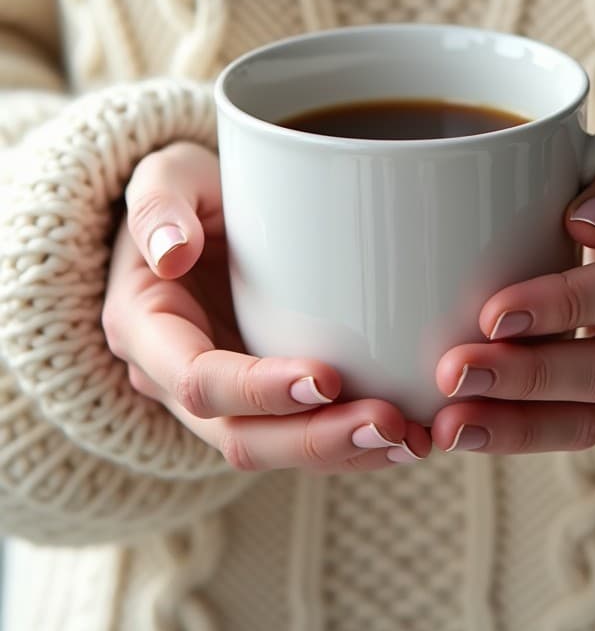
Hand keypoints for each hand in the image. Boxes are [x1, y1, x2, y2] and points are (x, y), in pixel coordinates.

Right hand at [102, 142, 429, 471]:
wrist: (197, 216)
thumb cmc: (185, 191)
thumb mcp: (164, 176)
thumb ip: (158, 205)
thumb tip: (171, 254)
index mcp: (144, 330)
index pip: (198, 381)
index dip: (259, 390)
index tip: (326, 377)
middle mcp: (175, 381)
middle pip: (242, 437)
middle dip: (316, 439)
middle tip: (389, 421)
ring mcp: (222, 400)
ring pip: (277, 450)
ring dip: (345, 454)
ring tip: (413, 439)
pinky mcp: (264, 399)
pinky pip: (303, 436)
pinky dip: (355, 445)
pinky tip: (411, 436)